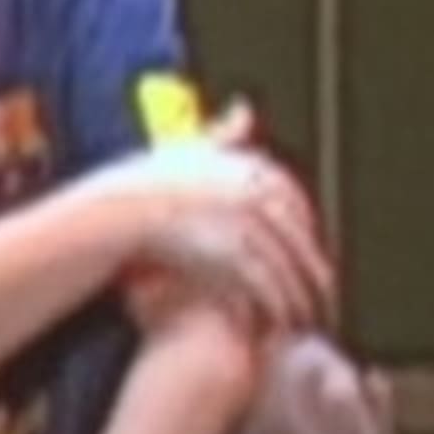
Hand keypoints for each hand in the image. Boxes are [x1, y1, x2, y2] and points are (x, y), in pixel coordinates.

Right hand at [98, 100, 336, 330]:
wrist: (110, 216)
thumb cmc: (140, 184)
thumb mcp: (185, 148)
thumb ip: (221, 133)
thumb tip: (246, 108)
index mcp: (248, 165)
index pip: (296, 202)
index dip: (307, 232)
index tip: (311, 254)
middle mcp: (252, 189)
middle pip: (298, 236)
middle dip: (313, 270)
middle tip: (323, 297)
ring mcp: (243, 220)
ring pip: (286, 265)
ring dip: (299, 296)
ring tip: (304, 320)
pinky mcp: (230, 251)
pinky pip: (266, 283)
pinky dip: (274, 306)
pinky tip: (276, 325)